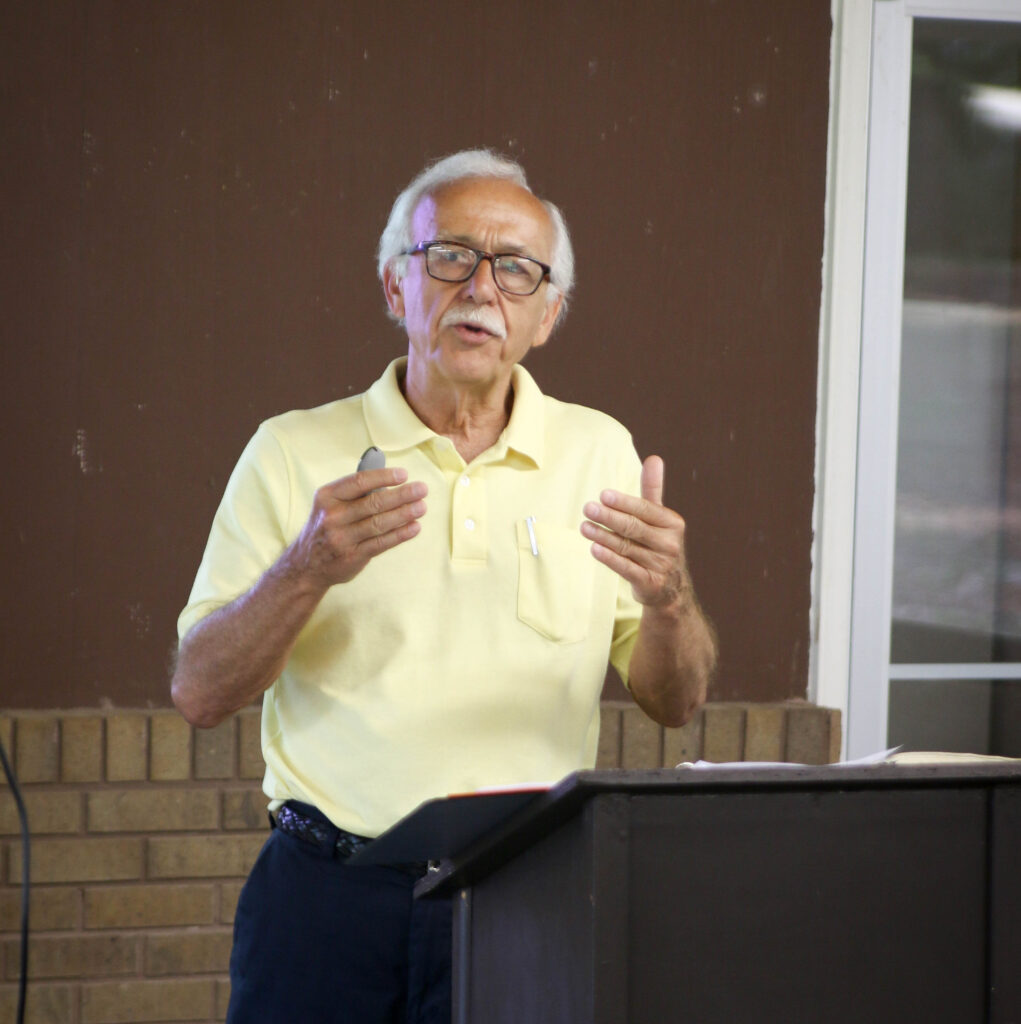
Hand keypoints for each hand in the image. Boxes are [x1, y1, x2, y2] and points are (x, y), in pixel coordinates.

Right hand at [282, 466, 426, 587]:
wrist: (306, 566)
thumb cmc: (325, 528)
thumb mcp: (329, 505)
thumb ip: (354, 493)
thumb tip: (390, 481)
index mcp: (327, 497)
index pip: (359, 482)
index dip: (384, 477)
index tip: (404, 474)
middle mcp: (332, 517)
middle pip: (373, 502)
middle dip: (402, 495)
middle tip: (422, 489)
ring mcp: (342, 538)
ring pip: (379, 523)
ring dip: (405, 514)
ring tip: (422, 507)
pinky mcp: (352, 557)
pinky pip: (381, 543)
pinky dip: (400, 534)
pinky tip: (414, 527)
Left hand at [580, 455, 689, 607]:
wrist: (671, 588)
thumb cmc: (658, 543)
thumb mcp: (659, 517)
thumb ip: (653, 490)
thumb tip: (654, 458)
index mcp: (672, 523)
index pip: (645, 509)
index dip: (624, 502)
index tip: (603, 495)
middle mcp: (669, 543)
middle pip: (634, 527)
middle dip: (609, 517)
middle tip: (587, 508)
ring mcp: (661, 564)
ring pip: (626, 547)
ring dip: (603, 536)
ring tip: (584, 527)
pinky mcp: (650, 583)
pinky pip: (626, 568)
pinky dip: (610, 559)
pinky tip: (594, 549)